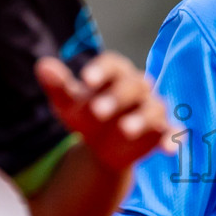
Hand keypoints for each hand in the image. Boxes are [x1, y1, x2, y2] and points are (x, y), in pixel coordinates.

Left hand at [35, 53, 173, 170]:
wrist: (100, 144)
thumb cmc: (85, 114)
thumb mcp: (67, 103)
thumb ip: (58, 84)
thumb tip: (43, 66)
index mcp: (115, 74)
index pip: (112, 64)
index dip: (101, 70)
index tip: (86, 79)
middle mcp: (137, 87)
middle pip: (133, 86)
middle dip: (116, 97)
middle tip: (96, 111)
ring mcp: (151, 109)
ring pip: (152, 108)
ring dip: (141, 118)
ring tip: (124, 130)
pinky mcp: (161, 131)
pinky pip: (171, 132)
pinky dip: (172, 139)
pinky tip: (169, 150)